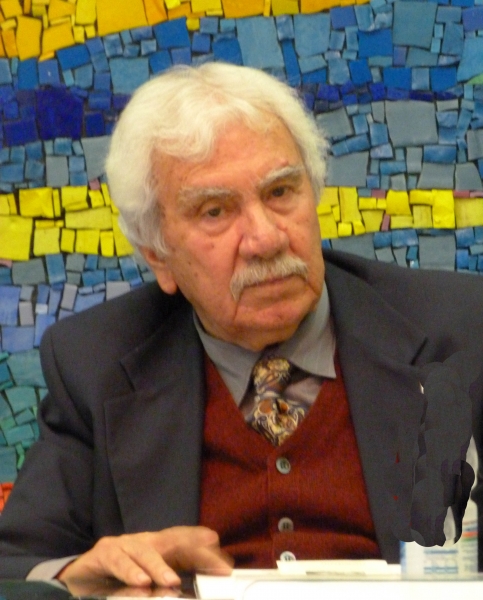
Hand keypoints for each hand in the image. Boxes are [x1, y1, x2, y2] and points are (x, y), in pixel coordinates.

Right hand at [58, 526, 232, 586]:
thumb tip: (189, 584)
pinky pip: (118, 560)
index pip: (185, 545)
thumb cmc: (115, 580)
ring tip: (172, 581)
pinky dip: (130, 570)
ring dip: (160, 567)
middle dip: (194, 551)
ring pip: (145, 551)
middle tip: (213, 566)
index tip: (224, 564)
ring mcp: (123, 544)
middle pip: (172, 541)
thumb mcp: (146, 582)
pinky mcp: (103, 553)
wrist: (77, 581)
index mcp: (157, 548)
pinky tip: (141, 582)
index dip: (204, 552)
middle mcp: (143, 541)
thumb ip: (167, 581)